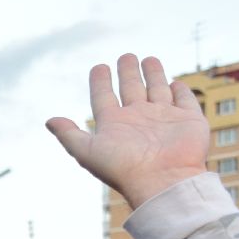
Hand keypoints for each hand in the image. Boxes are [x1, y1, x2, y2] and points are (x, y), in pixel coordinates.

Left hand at [46, 54, 208, 209]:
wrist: (162, 181)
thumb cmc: (123, 168)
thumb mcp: (87, 151)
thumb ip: (69, 135)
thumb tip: (49, 121)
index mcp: (115, 124)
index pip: (104, 97)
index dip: (100, 82)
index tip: (99, 67)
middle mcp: (138, 119)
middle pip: (131, 89)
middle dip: (128, 73)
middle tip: (126, 57)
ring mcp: (164, 119)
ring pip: (158, 90)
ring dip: (154, 75)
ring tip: (148, 59)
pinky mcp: (189, 120)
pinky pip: (185, 101)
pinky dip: (181, 91)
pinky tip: (176, 83)